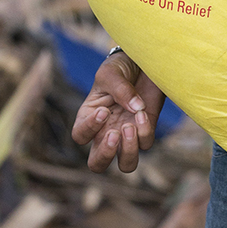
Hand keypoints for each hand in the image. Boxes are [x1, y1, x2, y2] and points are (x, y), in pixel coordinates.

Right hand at [72, 51, 164, 173]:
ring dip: (128, 151)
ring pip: (126, 165)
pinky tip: (143, 112)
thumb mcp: (112, 72)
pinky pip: (145, 143)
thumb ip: (118, 89)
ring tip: (130, 127)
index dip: (89, 128)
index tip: (104, 110)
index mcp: (89, 117)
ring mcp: (127, 134)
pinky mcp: (147, 129)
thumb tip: (135, 108)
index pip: (79, 135)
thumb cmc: (121, 67)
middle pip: (97, 164)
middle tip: (114, 133)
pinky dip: (145, 131)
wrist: (144, 62)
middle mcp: (106, 131)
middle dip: (105, 155)